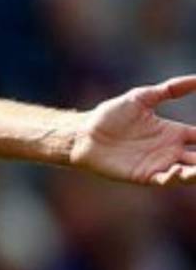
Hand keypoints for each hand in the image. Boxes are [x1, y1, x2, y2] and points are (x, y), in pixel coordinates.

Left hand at [72, 77, 195, 185]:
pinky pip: (167, 180)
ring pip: (190, 172)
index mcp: (174, 133)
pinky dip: (177, 178)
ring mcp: (160, 164)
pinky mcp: (145, 175)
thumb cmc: (111, 114)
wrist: (84, 133)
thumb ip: (171, 89)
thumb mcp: (143, 97)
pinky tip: (181, 171)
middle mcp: (171, 151)